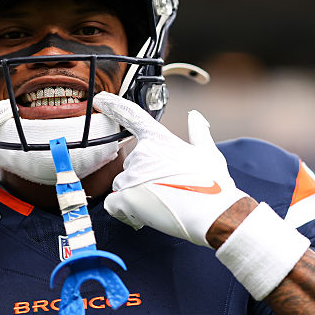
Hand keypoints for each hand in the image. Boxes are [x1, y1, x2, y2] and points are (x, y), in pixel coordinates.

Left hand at [93, 92, 248, 246]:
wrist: (212, 214)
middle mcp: (141, 154)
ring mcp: (131, 176)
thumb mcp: (209, 153)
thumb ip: (198, 132)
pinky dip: (125, 211)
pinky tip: (145, 214)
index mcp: (159, 139)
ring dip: (134, 195)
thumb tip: (195, 115)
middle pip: (130, 165)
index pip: (131, 116)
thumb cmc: (214, 184)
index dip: (114, 105)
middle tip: (166, 191)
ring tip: (161, 204)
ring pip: (122, 185)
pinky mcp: (125, 198)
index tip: (100, 99)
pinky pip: (114, 204)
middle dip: (142, 178)